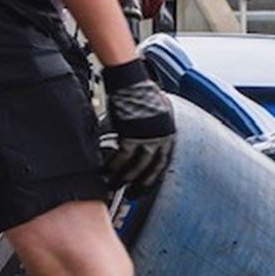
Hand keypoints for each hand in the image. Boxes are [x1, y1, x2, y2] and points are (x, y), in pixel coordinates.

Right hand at [102, 59, 175, 194]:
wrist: (132, 81)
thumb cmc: (140, 94)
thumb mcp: (155, 116)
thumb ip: (152, 133)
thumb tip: (141, 147)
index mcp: (169, 135)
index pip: (163, 164)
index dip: (153, 179)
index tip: (145, 188)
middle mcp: (162, 139)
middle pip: (150, 169)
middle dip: (139, 184)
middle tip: (130, 194)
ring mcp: (147, 138)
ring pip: (135, 166)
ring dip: (123, 178)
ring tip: (113, 186)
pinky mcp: (132, 135)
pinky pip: (122, 157)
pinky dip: (113, 167)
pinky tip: (105, 173)